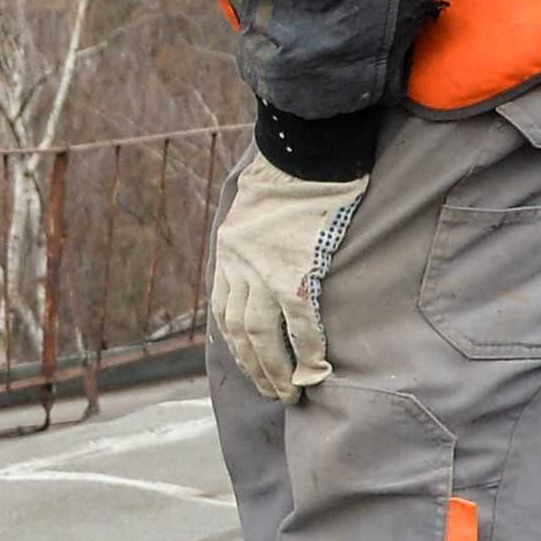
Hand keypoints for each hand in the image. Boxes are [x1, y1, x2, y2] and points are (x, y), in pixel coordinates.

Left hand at [209, 155, 369, 402]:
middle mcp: (239, 264)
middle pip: (240, 331)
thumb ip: (256, 242)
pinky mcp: (297, 267)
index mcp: (228, 250)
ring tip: (290, 393)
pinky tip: (316, 369)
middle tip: (272, 393)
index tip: (250, 366)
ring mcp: (266, 268)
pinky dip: (307, 349)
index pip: (224, 311)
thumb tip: (268, 268)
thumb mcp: (257, 210)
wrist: (305, 147)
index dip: (237, 344)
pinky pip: (299, 320)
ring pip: (263, 334)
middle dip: (256, 368)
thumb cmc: (292, 174)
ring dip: (276, 369)